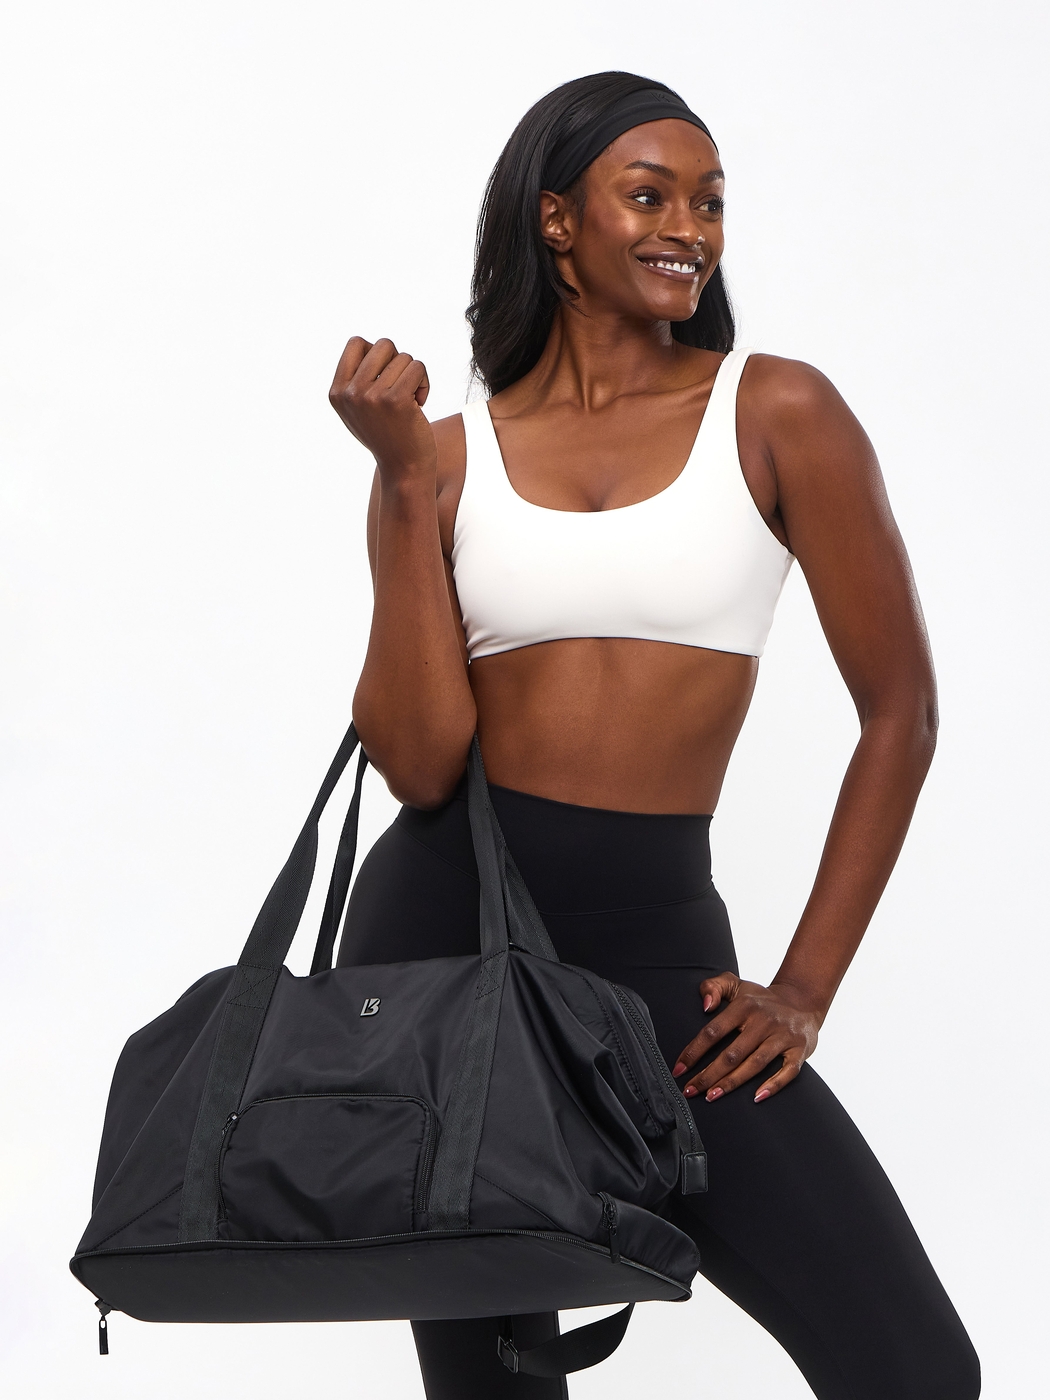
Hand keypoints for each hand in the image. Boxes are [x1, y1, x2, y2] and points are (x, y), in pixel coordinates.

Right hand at [329, 337, 435, 480]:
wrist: (404, 470)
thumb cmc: (387, 436)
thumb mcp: (359, 409)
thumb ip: (355, 379)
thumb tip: (363, 343)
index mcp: (337, 392)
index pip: (356, 343)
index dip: (377, 354)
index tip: (384, 377)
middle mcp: (350, 393)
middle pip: (383, 345)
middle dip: (398, 363)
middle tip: (400, 388)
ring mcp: (371, 396)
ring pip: (404, 357)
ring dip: (413, 376)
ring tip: (409, 401)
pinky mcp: (395, 399)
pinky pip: (418, 367)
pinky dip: (424, 384)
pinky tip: (419, 404)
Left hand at [671, 972, 820, 1103]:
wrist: (803, 1001)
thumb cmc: (761, 999)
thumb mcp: (736, 985)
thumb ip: (713, 987)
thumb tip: (705, 1006)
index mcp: (744, 1006)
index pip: (714, 1031)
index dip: (694, 1052)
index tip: (679, 1070)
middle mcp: (764, 1021)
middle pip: (732, 1053)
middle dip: (708, 1075)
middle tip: (690, 1091)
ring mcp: (783, 1036)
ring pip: (755, 1064)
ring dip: (732, 1083)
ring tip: (712, 1096)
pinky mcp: (800, 1049)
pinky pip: (788, 1071)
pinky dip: (774, 1085)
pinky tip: (756, 1098)